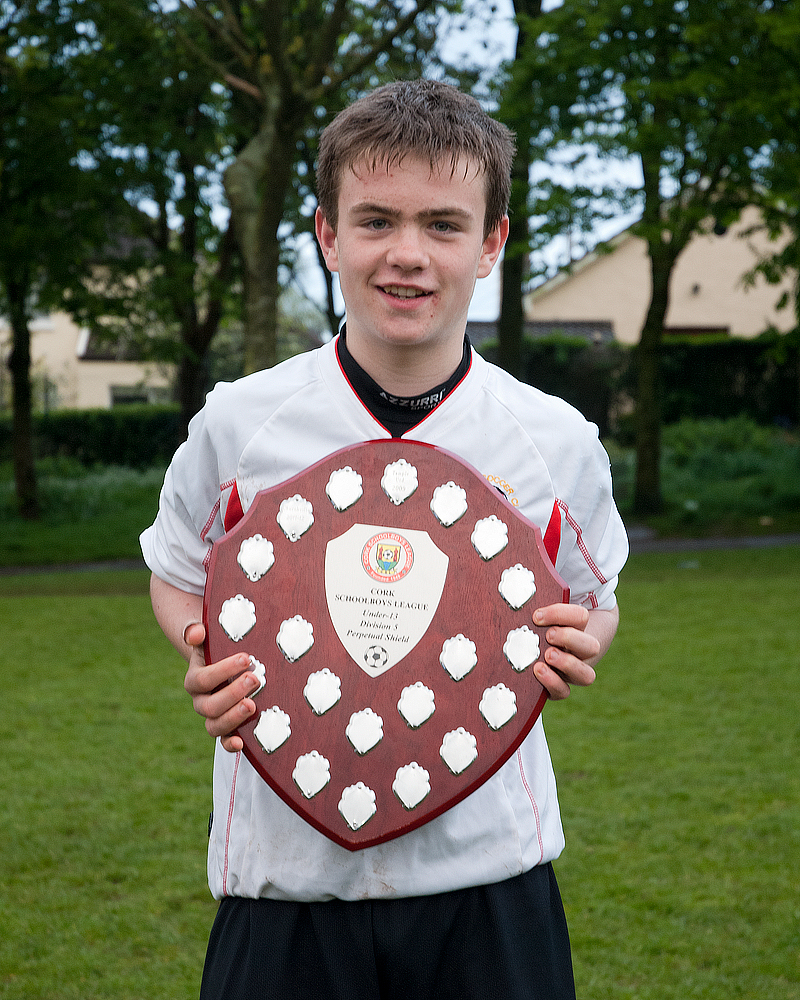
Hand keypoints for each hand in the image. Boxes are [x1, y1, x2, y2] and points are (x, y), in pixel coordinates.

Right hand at [182, 623, 258, 752]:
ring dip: (233, 718)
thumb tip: (196, 633)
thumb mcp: (207, 636)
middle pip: (209, 706)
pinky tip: (242, 743)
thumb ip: (197, 631)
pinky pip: (225, 740)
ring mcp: (213, 717)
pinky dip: (230, 744)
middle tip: (254, 679)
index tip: (246, 658)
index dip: (223, 670)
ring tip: (252, 705)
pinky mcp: (228, 727)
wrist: (224, 663)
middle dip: (232, 693)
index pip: (203, 679)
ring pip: (215, 726)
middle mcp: (201, 701)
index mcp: (194, 680)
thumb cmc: (218, 647)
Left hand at [531, 603, 601, 699]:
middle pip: (591, 646)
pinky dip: (553, 684)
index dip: (561, 614)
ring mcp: (571, 672)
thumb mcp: (535, 610)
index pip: (580, 617)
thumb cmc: (534, 624)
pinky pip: (564, 692)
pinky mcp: (557, 687)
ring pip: (586, 675)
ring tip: (547, 656)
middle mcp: (578, 651)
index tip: (537, 615)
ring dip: (568, 664)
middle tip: (548, 635)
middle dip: (569, 638)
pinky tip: (537, 671)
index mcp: (577, 627)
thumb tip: (513, 574)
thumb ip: (530, 596)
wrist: (540, 647)